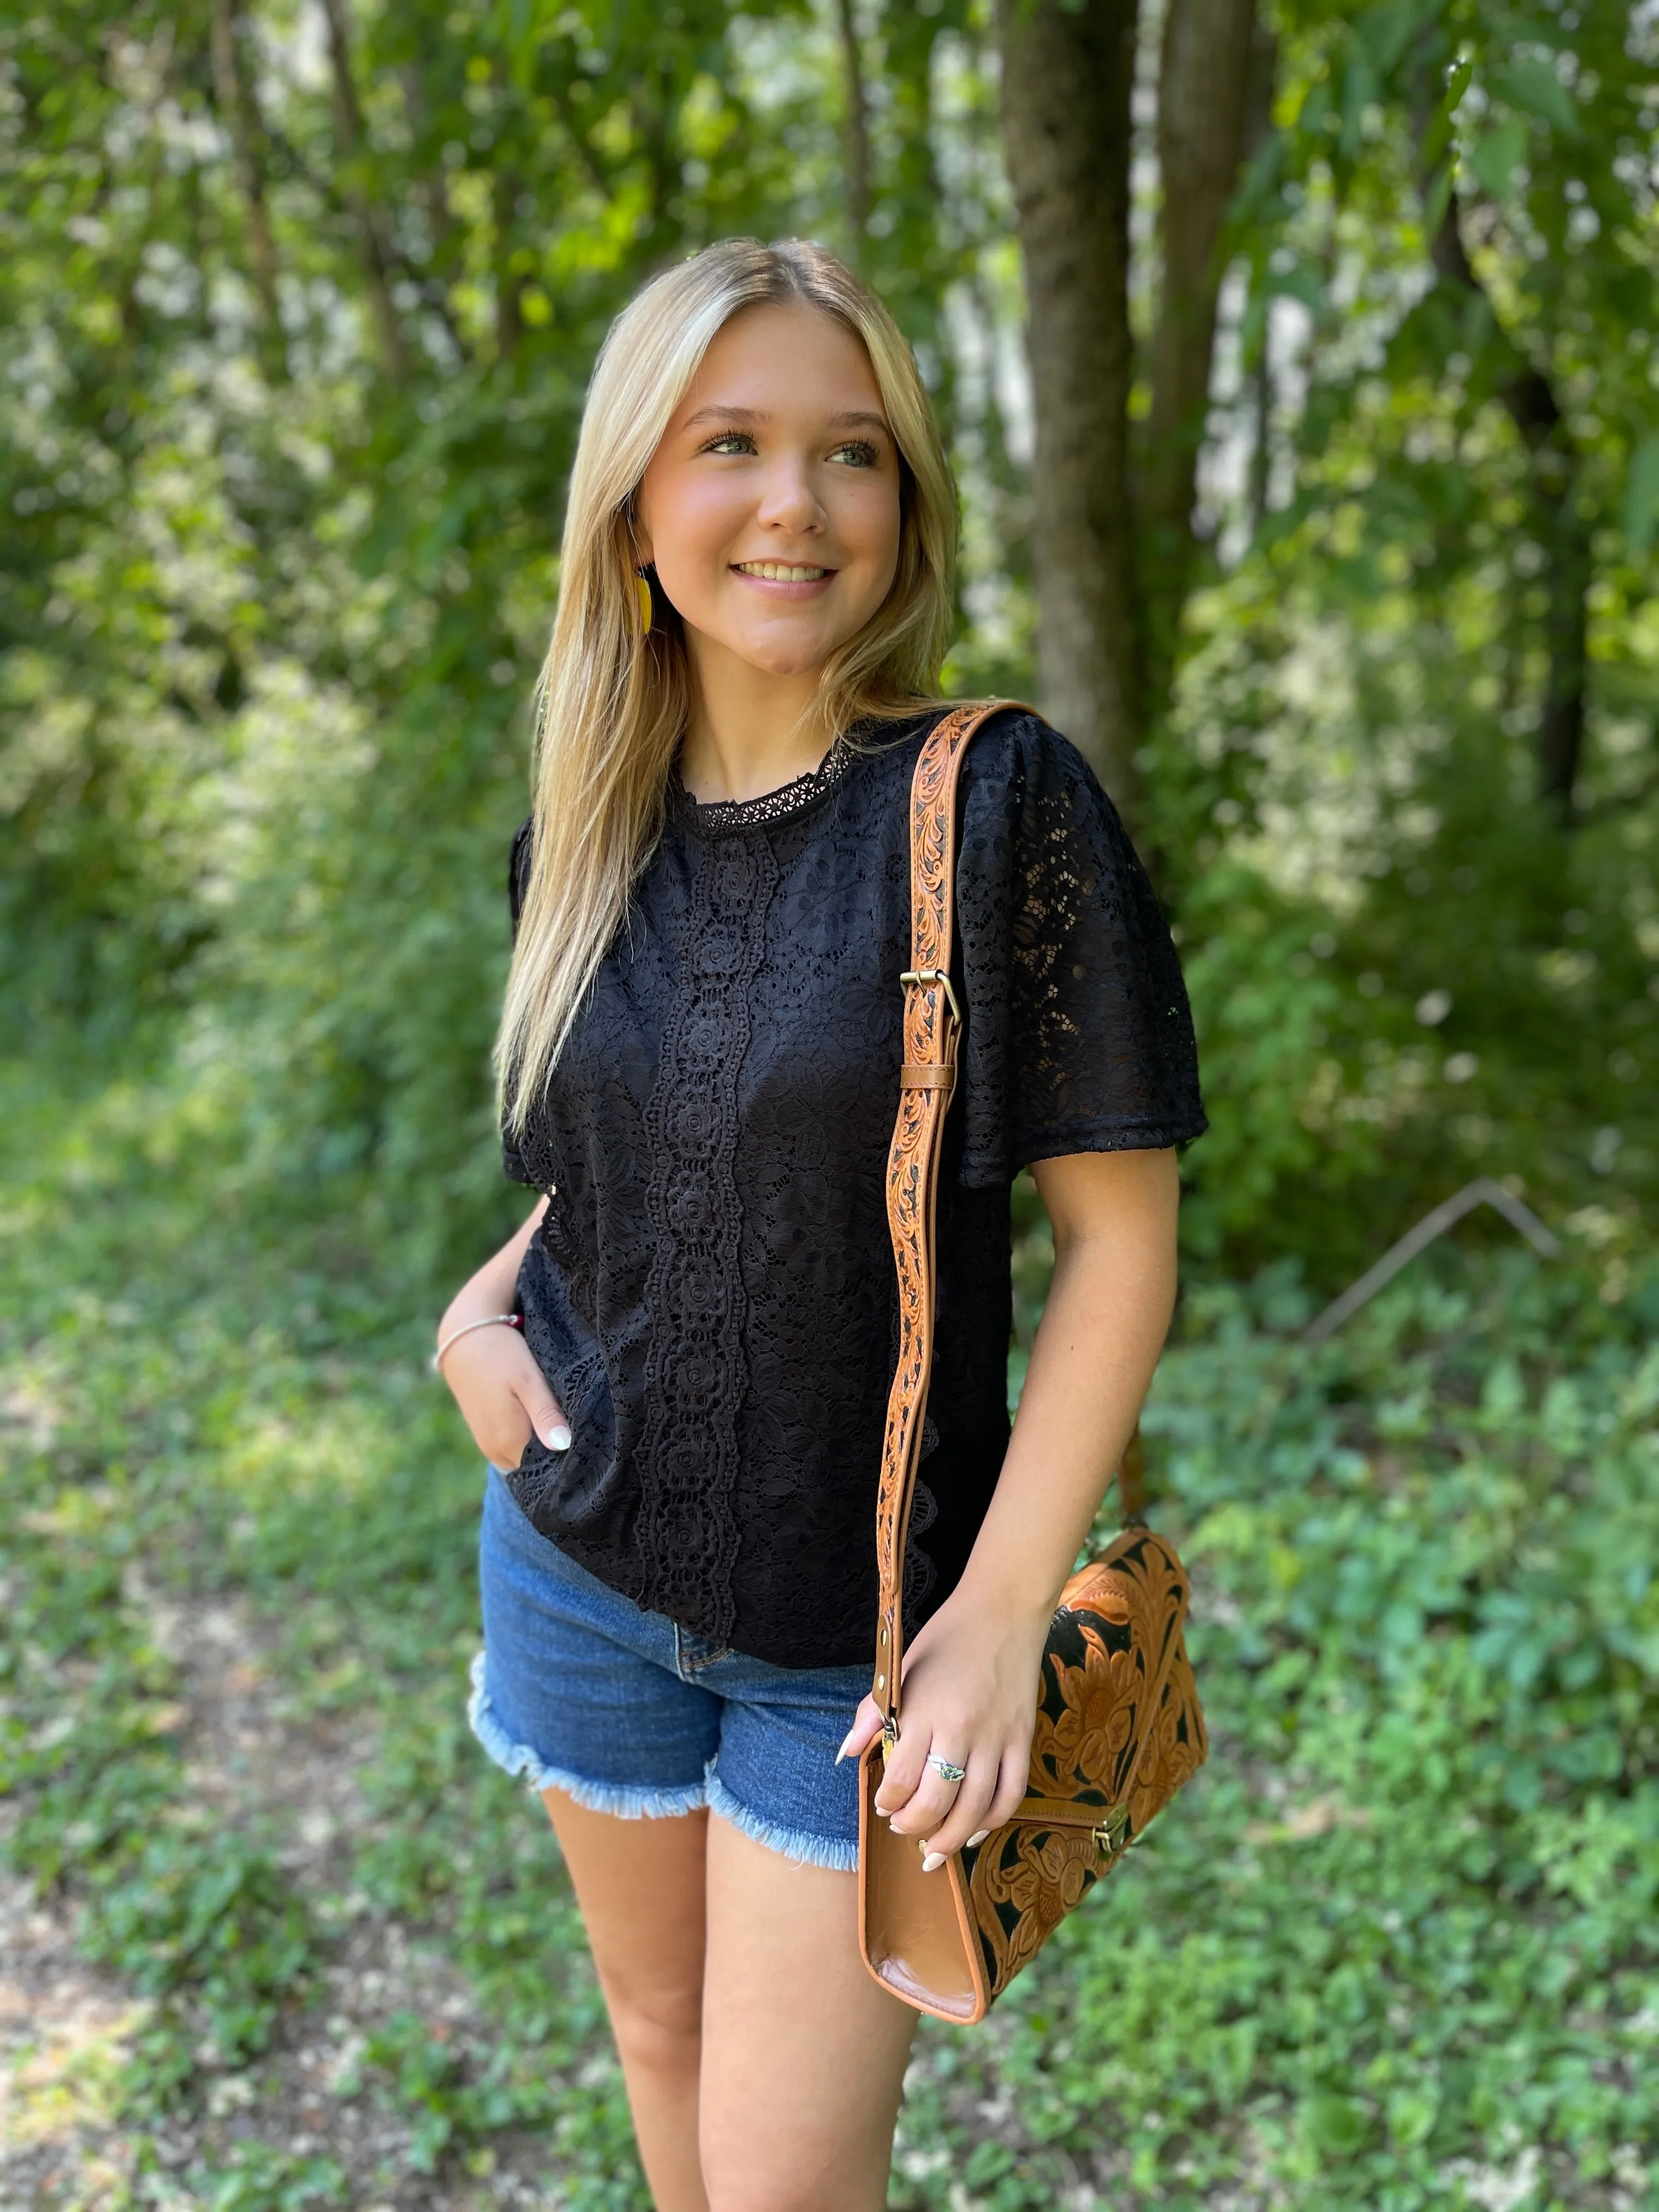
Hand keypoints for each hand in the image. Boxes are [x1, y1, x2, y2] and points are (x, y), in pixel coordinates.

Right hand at [438, 1320, 569, 1470]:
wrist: (463, 1338)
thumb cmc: (501, 1355)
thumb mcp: (529, 1380)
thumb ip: (545, 1414)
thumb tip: (564, 1446)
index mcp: (509, 1442)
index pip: (547, 1468)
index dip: (567, 1456)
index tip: (583, 1438)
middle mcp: (495, 1451)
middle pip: (535, 1465)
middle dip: (554, 1453)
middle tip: (573, 1426)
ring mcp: (487, 1445)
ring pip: (523, 1458)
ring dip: (539, 1446)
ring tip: (555, 1419)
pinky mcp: (483, 1435)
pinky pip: (511, 1449)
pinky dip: (525, 1440)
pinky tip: (536, 1417)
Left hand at [837, 1583, 1049, 1867]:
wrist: (1003, 1610)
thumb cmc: (946, 1637)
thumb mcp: (901, 1668)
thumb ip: (872, 1712)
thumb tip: (848, 1752)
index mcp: (924, 1709)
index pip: (901, 1777)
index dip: (888, 1802)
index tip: (882, 1805)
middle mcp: (961, 1728)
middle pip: (936, 1801)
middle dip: (913, 1825)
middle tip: (902, 1828)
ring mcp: (996, 1737)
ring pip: (975, 1808)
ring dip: (951, 1837)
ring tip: (934, 1847)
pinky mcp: (1022, 1739)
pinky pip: (1011, 1794)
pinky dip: (992, 1821)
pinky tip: (975, 1830)